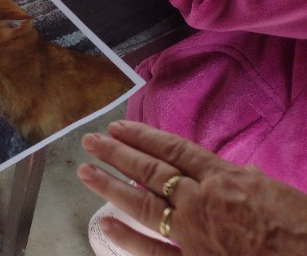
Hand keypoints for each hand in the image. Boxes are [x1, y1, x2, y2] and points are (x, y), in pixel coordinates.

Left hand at [77, 120, 306, 254]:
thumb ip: (249, 181)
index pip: (172, 149)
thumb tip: (242, 173)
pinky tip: (106, 226)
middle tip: (89, 141)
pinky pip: (154, 251)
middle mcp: (200, 199)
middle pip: (149, 170)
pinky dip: (128, 239)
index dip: (141, 136)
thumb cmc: (301, 226)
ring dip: (110, 185)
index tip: (117, 127)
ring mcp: (193, 232)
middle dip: (116, 153)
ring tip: (85, 171)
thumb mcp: (278, 192)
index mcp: (223, 176)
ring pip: (142, 203)